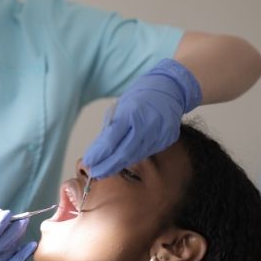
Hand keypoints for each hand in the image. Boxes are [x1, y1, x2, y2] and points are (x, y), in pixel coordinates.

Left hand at [83, 58, 201, 178]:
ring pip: (136, 155)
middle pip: (124, 153)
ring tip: (106, 170)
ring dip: (119, 164)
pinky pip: (147, 152)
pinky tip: (124, 161)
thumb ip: (112, 128)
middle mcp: (147, 125)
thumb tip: (98, 150)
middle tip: (95, 173)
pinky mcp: (167, 139)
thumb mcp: (122, 106)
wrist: (171, 88)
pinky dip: (133, 157)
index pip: (111, 139)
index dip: (99, 154)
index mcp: (132, 113)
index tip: (88, 162)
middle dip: (108, 166)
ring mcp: (160, 133)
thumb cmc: (141, 95)